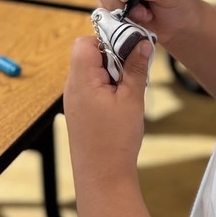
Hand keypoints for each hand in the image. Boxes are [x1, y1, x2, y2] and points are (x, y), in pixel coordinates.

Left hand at [64, 36, 152, 185]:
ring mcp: (74, 100)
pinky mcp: (80, 112)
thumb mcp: (132, 99)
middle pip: (89, 55)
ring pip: (92, 71)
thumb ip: (136, 67)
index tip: (128, 48)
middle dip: (113, 56)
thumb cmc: (115, 141)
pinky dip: (108, 87)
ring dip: (113, 73)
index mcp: (81, 80)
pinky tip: (123, 101)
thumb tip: (142, 43)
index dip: (106, 39)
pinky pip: (92, 87)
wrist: (102, 177)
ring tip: (129, 90)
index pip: (85, 42)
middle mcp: (72, 87)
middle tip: (134, 70)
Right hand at [95, 0, 202, 43]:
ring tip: (145, 18)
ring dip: (121, 15)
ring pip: (102, 2)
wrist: (179, 27)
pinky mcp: (112, 10)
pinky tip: (136, 24)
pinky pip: (105, 17)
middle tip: (143, 13)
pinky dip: (118, 23)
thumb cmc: (179, 3)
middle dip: (120, 3)